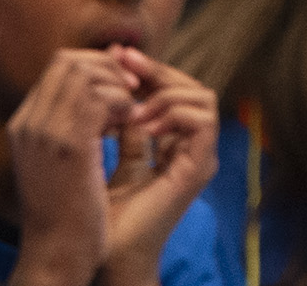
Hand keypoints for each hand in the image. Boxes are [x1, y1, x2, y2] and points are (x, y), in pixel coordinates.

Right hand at [6, 47, 135, 285]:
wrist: (56, 255)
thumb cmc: (66, 211)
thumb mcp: (58, 161)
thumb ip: (71, 122)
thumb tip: (104, 83)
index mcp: (22, 125)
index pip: (58, 67)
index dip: (95, 66)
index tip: (119, 86)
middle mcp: (28, 123)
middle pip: (69, 61)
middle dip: (107, 67)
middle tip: (131, 89)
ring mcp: (45, 133)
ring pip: (84, 73)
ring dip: (116, 84)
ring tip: (131, 109)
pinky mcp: (69, 146)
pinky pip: (100, 98)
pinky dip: (122, 102)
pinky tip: (130, 122)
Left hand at [99, 50, 220, 285]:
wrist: (103, 251)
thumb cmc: (104, 209)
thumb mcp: (113, 150)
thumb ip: (125, 118)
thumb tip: (115, 71)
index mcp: (172, 140)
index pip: (172, 88)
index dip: (148, 68)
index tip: (117, 55)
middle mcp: (190, 146)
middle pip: (191, 86)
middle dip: (157, 71)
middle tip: (125, 62)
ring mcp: (199, 157)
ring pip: (203, 97)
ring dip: (166, 94)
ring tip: (133, 109)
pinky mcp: (199, 169)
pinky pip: (203, 121)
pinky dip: (174, 114)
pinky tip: (143, 124)